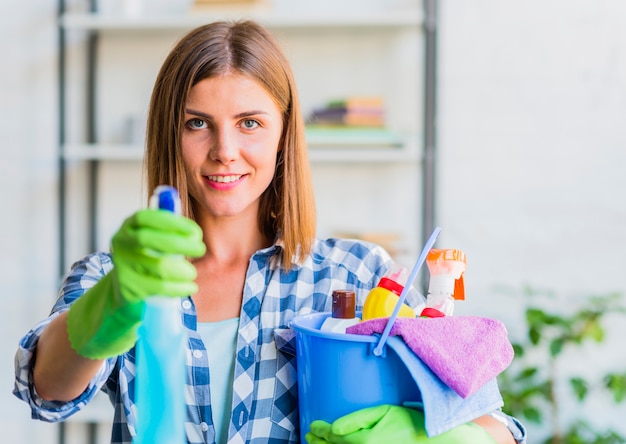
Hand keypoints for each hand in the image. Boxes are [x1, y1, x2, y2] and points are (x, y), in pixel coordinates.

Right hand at [67, 209, 205, 358]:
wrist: (124, 290)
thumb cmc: (147, 258)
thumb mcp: (153, 238)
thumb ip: (168, 226)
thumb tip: (188, 222)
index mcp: (128, 226)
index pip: (146, 217)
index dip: (172, 222)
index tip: (195, 231)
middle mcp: (120, 243)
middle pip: (151, 240)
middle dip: (182, 244)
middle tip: (201, 249)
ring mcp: (122, 267)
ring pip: (159, 267)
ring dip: (184, 271)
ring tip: (192, 273)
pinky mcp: (129, 288)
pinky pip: (160, 287)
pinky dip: (181, 288)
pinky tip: (190, 287)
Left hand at [305, 404, 496, 443]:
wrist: (431, 441)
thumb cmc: (408, 422)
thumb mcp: (383, 412)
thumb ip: (356, 420)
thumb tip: (333, 428)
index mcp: (365, 442)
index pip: (333, 437)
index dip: (319, 430)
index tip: (312, 425)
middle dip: (319, 443)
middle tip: (309, 436)